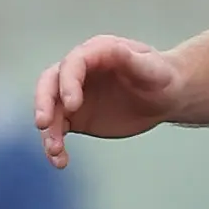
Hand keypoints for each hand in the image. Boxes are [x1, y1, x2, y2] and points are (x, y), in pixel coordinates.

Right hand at [33, 36, 186, 168]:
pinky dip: (54, 145)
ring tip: (56, 151)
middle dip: (43, 104)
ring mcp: (73, 95)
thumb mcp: (151, 68)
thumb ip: (130, 59)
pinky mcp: (74, 116)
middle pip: (49, 84)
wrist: (164, 97)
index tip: (72, 106)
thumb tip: (113, 49)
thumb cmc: (160, 77)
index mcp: (96, 53)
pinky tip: (60, 160)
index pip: (72, 64)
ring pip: (50, 111)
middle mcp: (78, 72)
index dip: (67, 83)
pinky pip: (57, 130)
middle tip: (43, 124)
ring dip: (48, 132)